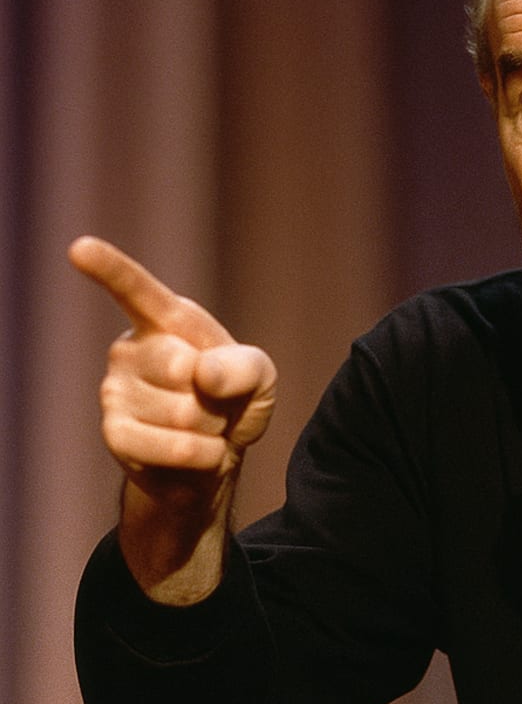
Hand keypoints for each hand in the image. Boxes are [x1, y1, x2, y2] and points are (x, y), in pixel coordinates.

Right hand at [69, 236, 276, 599]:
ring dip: (211, 428)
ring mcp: (115, 391)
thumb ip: (243, 365)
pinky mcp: (116, 434)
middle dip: (217, 395)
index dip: (110, 269)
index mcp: (166, 321)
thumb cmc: (233, 401)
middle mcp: (130, 348)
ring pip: (184, 414)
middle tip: (213, 401)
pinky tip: (198, 452)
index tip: (81, 248)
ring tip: (202, 426)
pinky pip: (172, 447)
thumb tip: (201, 374)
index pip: (136, 290)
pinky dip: (203, 455)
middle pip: (182, 367)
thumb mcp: (259, 376)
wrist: (213, 455)